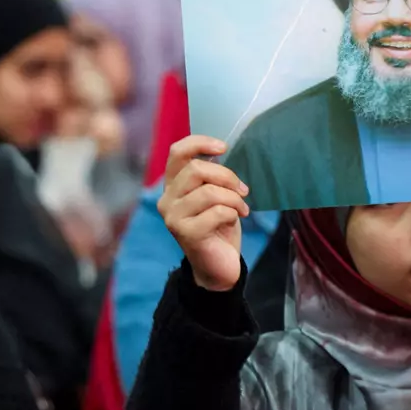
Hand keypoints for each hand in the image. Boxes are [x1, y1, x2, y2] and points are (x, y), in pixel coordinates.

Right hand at [158, 135, 247, 291]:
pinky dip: (233, 214)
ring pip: (210, 191)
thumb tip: (219, 151)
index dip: (200, 143)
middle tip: (243, 191)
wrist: (217, 266)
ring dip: (234, 198)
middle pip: (197, 169)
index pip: (177, 152)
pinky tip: (234, 222)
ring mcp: (173, 217)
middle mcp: (167, 199)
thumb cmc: (217, 227)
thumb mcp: (214, 195)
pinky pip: (218, 212)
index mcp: (172, 186)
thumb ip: (210, 176)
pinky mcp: (185, 233)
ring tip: (242, 209)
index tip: (224, 147)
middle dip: (227, 177)